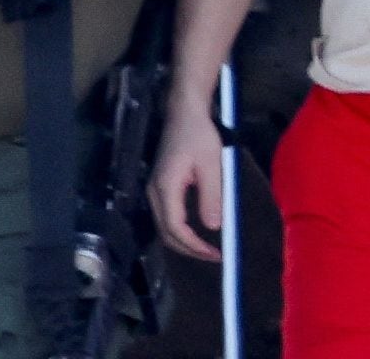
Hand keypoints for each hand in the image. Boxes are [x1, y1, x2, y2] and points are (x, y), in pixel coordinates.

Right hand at [149, 109, 227, 261]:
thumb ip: (211, 196)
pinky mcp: (160, 186)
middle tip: (213, 256)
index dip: (194, 245)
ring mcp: (155, 189)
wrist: (184, 112)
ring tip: (206, 248)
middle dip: (189, 249)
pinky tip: (196, 230)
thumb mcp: (211, 164)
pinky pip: (167, 216)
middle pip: (166, 233)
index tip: (215, 254)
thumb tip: (213, 227)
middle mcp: (154, 193)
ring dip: (184, 240)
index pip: (175, 228)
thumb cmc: (199, 135)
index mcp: (165, 188)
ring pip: (164, 226)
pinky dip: (180, 229)